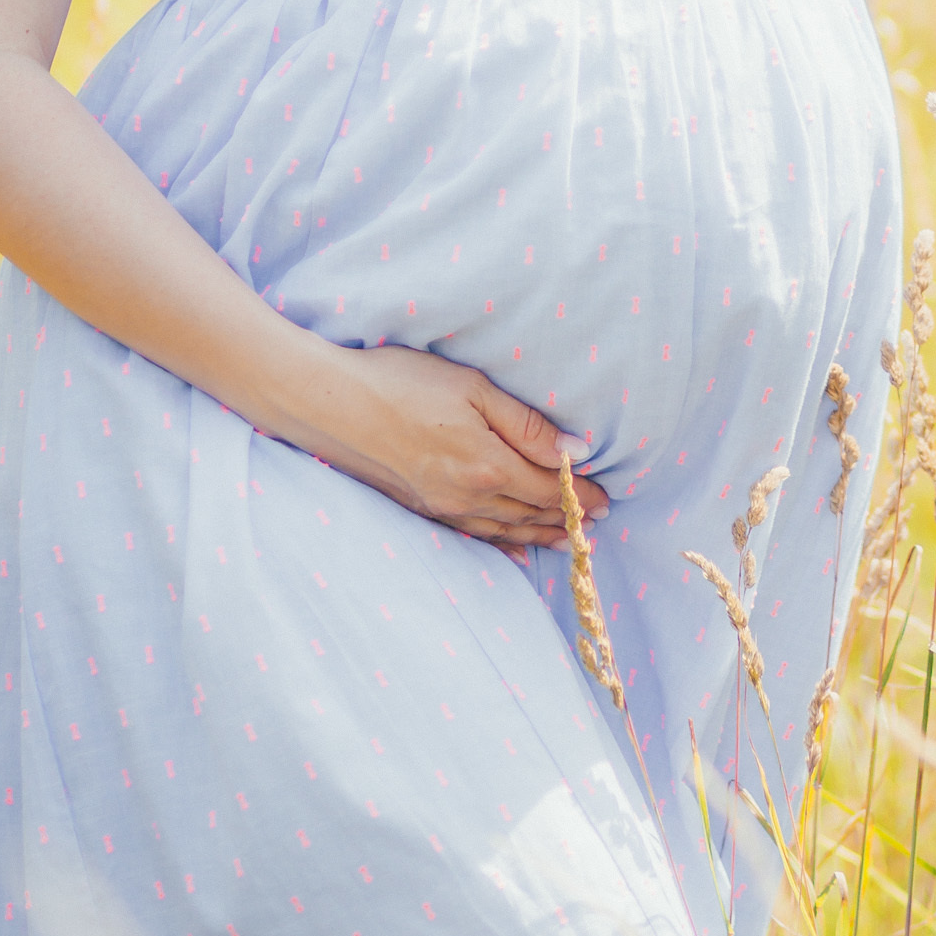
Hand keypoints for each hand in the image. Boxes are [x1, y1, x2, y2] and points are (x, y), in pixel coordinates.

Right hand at [316, 346, 607, 550]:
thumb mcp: (473, 389)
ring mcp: (441, 508)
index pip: (551, 489)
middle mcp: (469, 497)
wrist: (329, 404)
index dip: (582, 495)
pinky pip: (470, 536)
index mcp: (489, 466)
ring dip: (539, 534)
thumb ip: (526, 425)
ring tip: (566, 539)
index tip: (606, 499)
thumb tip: (575, 453)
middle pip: (530, 514)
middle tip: (596, 521)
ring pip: (504, 529)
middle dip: (567, 517)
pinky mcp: (419, 509)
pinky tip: (511, 551)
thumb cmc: (401, 383)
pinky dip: (499, 545)